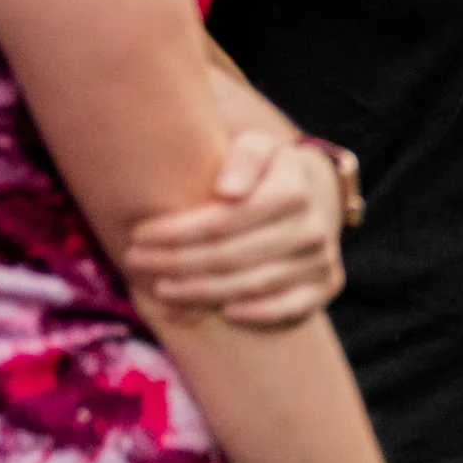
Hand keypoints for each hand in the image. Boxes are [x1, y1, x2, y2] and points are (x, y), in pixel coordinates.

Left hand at [122, 129, 347, 327]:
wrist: (316, 194)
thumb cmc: (268, 171)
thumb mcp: (257, 147)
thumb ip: (242, 158)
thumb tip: (227, 191)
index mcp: (293, 191)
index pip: (222, 222)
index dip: (176, 232)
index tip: (138, 234)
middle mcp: (313, 228)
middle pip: (231, 257)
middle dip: (176, 264)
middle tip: (135, 263)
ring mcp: (321, 260)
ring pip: (252, 286)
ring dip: (201, 293)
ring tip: (160, 291)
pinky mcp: (327, 286)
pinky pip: (289, 309)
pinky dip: (255, 315)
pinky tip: (220, 314)